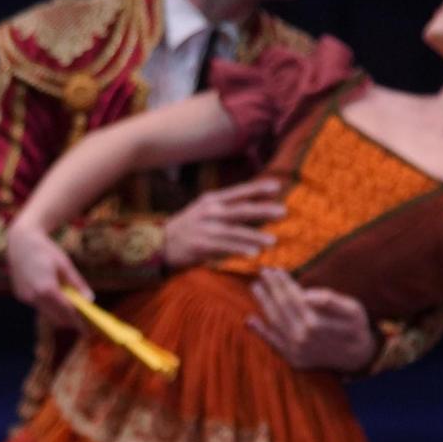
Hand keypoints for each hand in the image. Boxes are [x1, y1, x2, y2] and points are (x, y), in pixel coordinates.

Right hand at [4, 223, 92, 325]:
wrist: (21, 241)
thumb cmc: (46, 250)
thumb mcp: (65, 265)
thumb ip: (77, 284)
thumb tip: (90, 299)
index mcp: (47, 288)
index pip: (66, 311)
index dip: (77, 321)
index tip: (87, 328)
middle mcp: (34, 296)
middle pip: (55, 317)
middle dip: (68, 322)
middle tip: (82, 324)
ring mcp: (26, 298)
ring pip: (46, 313)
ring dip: (58, 314)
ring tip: (71, 312)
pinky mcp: (21, 296)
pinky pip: (38, 306)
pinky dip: (48, 306)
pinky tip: (55, 300)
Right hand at [162, 181, 284, 269]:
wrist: (159, 243)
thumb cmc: (187, 228)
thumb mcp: (204, 210)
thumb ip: (225, 209)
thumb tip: (254, 210)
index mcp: (211, 199)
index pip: (238, 192)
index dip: (257, 188)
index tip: (277, 187)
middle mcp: (209, 211)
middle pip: (241, 210)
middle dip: (263, 210)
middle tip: (283, 212)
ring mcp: (204, 228)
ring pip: (235, 231)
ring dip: (255, 236)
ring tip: (272, 241)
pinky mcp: (200, 245)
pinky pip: (224, 248)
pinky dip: (239, 250)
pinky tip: (253, 254)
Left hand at [247, 270, 376, 372]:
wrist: (356, 357)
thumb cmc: (354, 327)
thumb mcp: (352, 309)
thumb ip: (330, 300)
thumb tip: (306, 294)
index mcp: (314, 323)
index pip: (293, 297)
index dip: (283, 282)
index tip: (275, 269)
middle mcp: (301, 338)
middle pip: (281, 307)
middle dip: (271, 288)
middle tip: (263, 272)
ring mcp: (295, 350)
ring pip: (274, 322)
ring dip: (263, 304)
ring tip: (256, 287)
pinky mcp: (292, 359)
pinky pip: (273, 343)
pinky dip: (260, 331)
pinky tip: (250, 320)